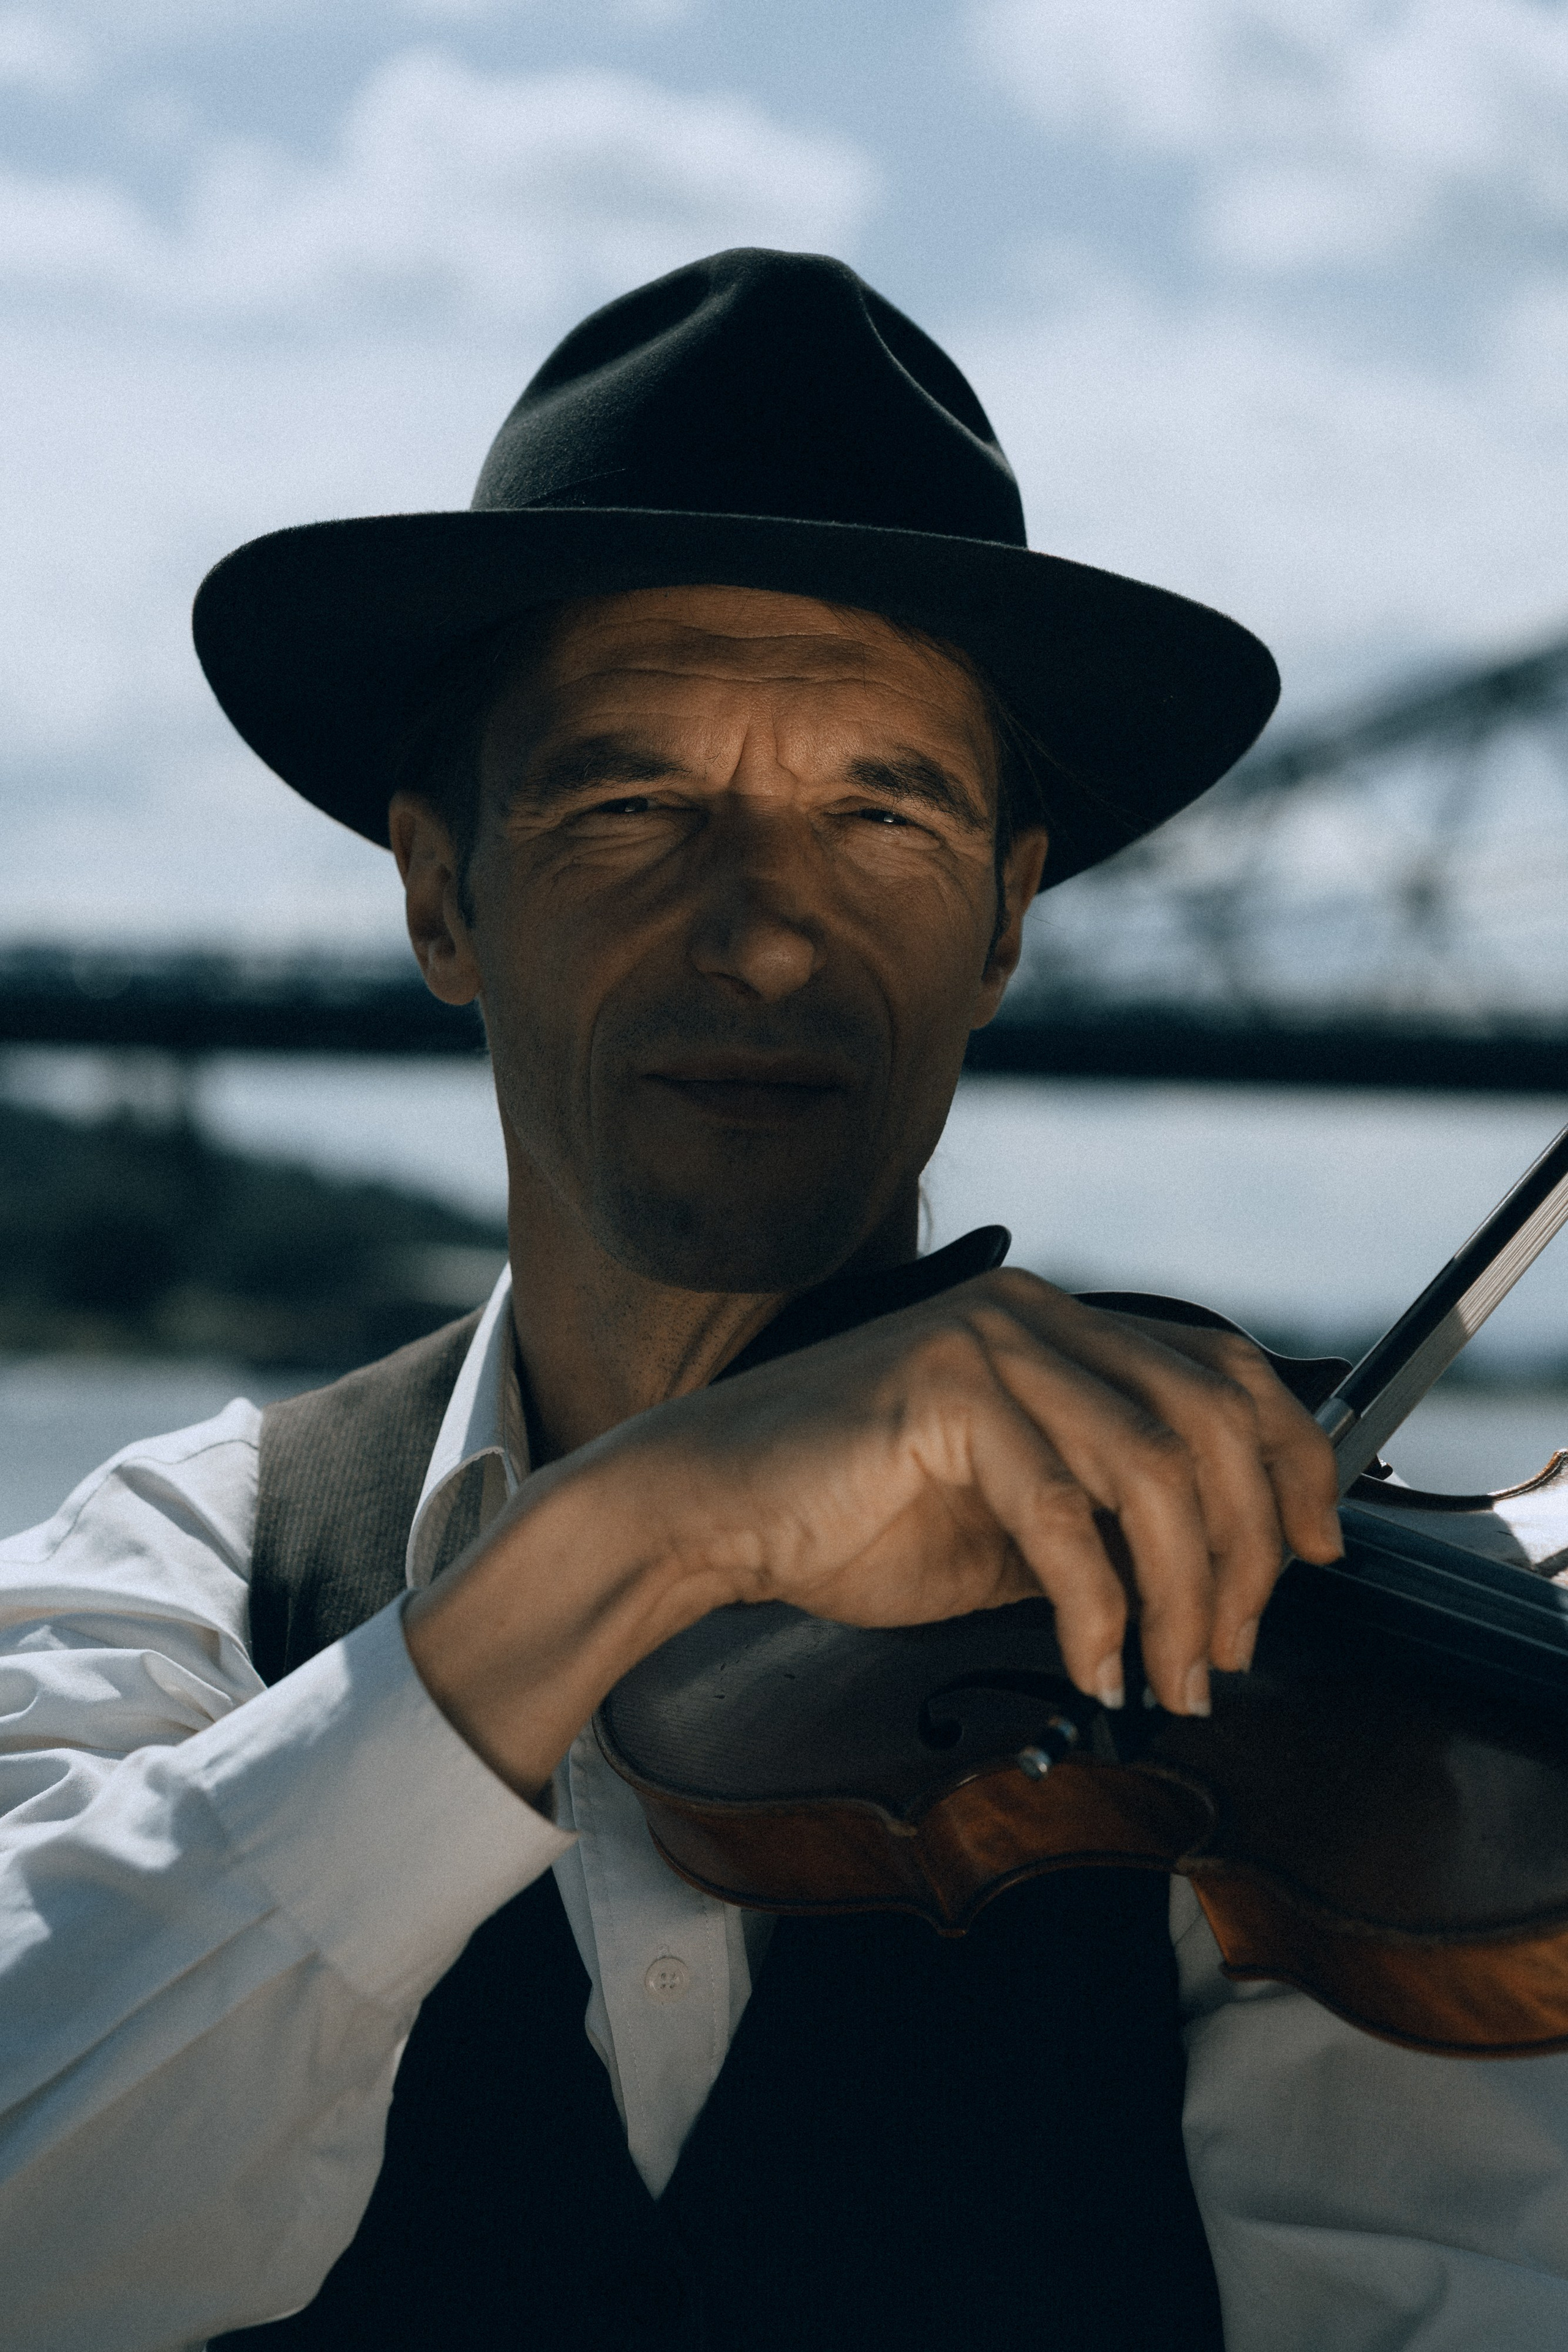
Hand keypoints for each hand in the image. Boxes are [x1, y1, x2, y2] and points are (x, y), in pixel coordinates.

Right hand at [405, 1271, 1341, 1797]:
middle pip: (1209, 1419)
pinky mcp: (944, 1392)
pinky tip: (1093, 1669)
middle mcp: (1033, 1312)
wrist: (706, 1513)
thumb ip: (1106, 1524)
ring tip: (1172, 1681)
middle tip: (1231, 1654)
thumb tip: (1220, 1580)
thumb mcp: (1013, 1524)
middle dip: (1247, 1553)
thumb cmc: (846, 1518)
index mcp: (1056, 1327)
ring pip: (1151, 1469)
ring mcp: (988, 1341)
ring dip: (1184, 1598)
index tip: (1319, 1554)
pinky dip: (1096, 1609)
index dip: (1294, 1460)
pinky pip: (1062, 1514)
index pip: (1224, 1370)